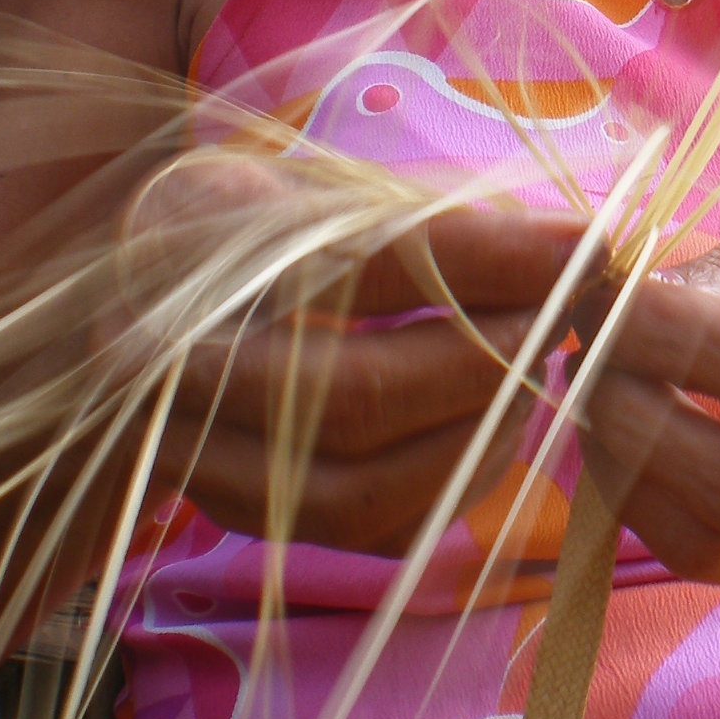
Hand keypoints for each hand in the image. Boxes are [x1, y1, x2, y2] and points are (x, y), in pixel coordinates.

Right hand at [136, 155, 583, 554]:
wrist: (130, 307)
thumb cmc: (256, 229)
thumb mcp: (323, 187)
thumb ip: (431, 221)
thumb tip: (571, 250)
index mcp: (201, 239)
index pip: (371, 258)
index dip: (493, 259)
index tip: (589, 247)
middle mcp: (173, 357)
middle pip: (358, 394)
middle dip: (493, 364)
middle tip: (572, 320)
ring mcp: (191, 450)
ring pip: (358, 487)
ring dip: (480, 437)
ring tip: (543, 373)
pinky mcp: (235, 512)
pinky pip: (364, 531)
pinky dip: (452, 485)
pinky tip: (499, 426)